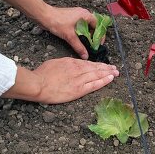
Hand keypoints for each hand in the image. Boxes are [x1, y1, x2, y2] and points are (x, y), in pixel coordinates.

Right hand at [2, 57, 118, 103]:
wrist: (38, 84)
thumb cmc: (43, 74)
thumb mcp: (56, 63)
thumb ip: (67, 63)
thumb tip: (74, 64)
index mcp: (72, 63)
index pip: (89, 63)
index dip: (99, 65)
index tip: (105, 65)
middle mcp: (79, 69)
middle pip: (96, 68)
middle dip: (107, 68)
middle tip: (115, 68)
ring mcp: (80, 80)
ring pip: (97, 75)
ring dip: (108, 73)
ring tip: (116, 73)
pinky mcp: (79, 90)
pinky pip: (94, 84)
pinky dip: (103, 81)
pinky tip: (110, 79)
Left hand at [41, 6, 96, 59]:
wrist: (43, 16)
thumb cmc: (57, 22)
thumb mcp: (69, 36)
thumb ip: (79, 46)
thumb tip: (86, 56)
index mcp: (85, 15)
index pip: (98, 25)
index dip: (99, 35)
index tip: (98, 44)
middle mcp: (83, 13)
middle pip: (93, 26)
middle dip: (93, 36)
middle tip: (92, 45)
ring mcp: (77, 15)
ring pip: (87, 26)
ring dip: (87, 34)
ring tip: (86, 43)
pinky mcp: (72, 18)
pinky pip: (81, 25)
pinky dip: (82, 32)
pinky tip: (79, 39)